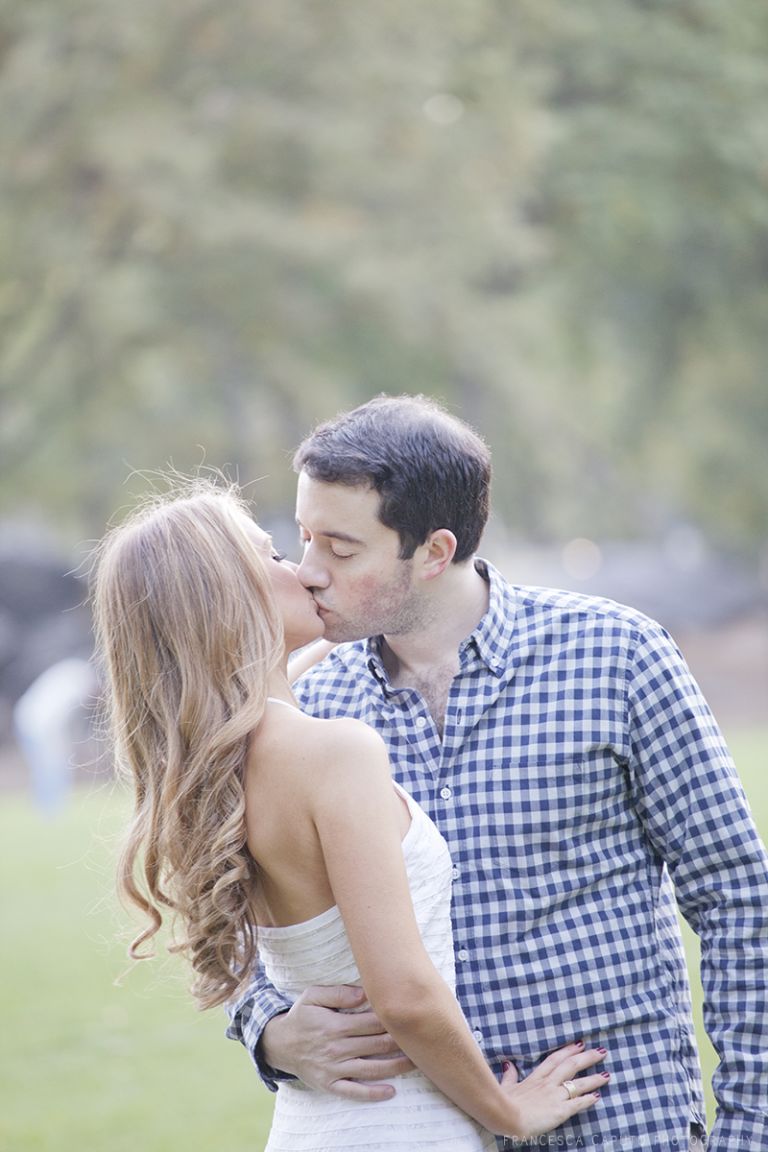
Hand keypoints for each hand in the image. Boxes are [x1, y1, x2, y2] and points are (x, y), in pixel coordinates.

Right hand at [261, 984, 415, 1100]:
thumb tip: (363, 993)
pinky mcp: (330, 1084)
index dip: (392, 1019)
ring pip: (371, 1069)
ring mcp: (334, 1069)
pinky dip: (373, 1093)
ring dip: (396, 1066)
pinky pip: (354, 1092)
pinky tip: (391, 1091)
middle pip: (376, 1045)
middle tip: (420, 1037)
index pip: (371, 1022)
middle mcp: (336, 1048)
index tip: (409, 1015)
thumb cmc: (301, 1016)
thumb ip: (338, 992)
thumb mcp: (312, 996)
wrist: (279, 1045)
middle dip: (400, 1042)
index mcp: (334, 1025)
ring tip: (416, 1062)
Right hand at [501, 1042, 607, 1138]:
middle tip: (601, 1051)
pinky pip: (577, 1104)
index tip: (579, 1044)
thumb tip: (508, 1064)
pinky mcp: (559, 1110)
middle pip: (570, 1066)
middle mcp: (548, 1083)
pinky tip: (597, 1097)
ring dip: (593, 1079)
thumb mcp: (506, 1086)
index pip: (555, 1059)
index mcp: (536, 1078)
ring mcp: (554, 1096)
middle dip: (587, 1058)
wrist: (507, 1117)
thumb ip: (509, 1075)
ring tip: (607, 1075)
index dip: (568, 1051)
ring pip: (578, 1083)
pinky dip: (588, 1100)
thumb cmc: (504, 1103)